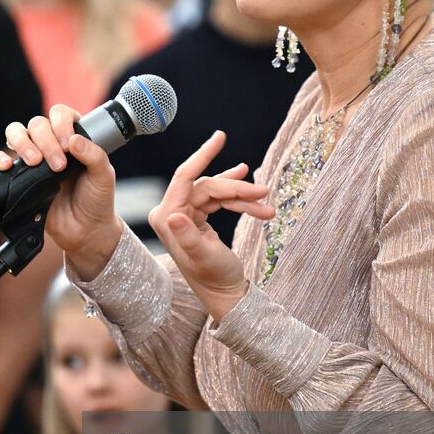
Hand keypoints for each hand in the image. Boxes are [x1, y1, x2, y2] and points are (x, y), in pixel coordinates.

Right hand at [0, 105, 121, 276]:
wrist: (84, 231)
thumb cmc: (96, 200)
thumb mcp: (104, 176)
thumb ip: (94, 155)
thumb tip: (74, 140)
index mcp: (74, 136)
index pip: (60, 114)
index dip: (61, 124)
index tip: (68, 145)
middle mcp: (52, 143)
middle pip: (37, 124)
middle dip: (46, 141)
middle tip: (58, 165)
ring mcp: (34, 158)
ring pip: (16, 133)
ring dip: (22, 143)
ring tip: (34, 162)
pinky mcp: (20, 176)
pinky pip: (2, 159)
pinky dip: (0, 158)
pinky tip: (8, 166)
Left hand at [149, 130, 272, 320]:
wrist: (225, 297)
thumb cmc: (214, 280)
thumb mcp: (204, 257)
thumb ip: (189, 237)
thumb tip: (173, 216)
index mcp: (167, 218)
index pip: (185, 177)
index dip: (204, 155)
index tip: (221, 136)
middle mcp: (172, 214)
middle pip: (208, 186)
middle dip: (236, 188)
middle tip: (263, 193)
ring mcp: (185, 216)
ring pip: (217, 193)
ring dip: (242, 196)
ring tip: (266, 203)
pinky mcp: (198, 219)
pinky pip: (220, 201)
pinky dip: (239, 202)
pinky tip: (256, 202)